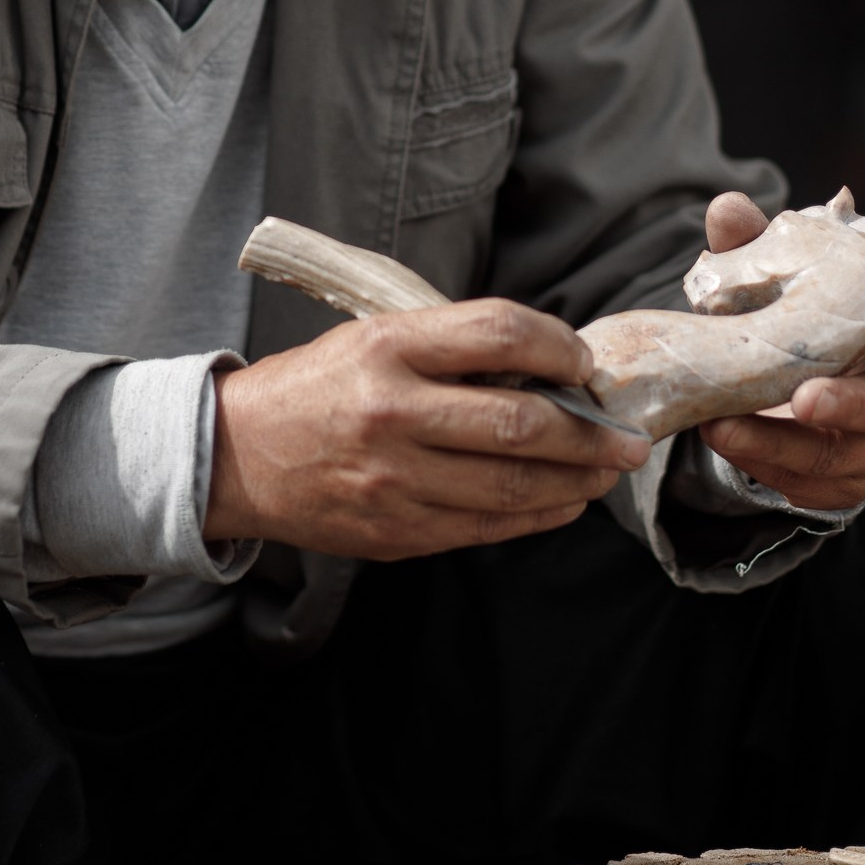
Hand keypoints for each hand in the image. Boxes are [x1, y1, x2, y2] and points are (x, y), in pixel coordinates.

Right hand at [204, 300, 647, 558]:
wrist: (236, 456)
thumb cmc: (317, 387)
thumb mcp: (371, 337)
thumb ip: (450, 347)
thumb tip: (546, 364)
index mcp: (387, 347)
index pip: (498, 333)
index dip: (559, 345)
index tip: (584, 362)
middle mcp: (392, 411)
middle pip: (520, 421)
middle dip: (591, 432)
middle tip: (628, 436)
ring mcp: (393, 479)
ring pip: (513, 484)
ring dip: (577, 481)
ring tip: (606, 474)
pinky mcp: (395, 531)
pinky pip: (487, 527)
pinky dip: (538, 516)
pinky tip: (563, 503)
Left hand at [693, 191, 864, 510]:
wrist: (790, 394)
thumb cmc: (806, 320)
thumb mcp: (784, 279)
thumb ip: (760, 246)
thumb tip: (727, 209)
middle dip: (851, 403)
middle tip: (805, 397)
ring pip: (841, 451)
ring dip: (779, 442)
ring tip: (723, 425)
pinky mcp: (846, 480)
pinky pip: (808, 480)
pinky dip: (761, 462)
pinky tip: (725, 440)